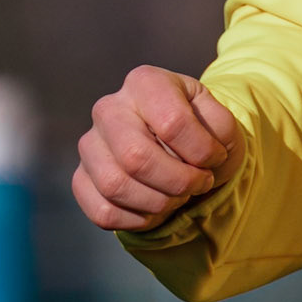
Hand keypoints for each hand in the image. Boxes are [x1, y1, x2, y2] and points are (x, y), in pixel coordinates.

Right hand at [73, 67, 244, 233]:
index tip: (215, 158)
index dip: (202, 151)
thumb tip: (201, 154)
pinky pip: (103, 211)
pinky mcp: (81, 178)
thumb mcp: (220, 120)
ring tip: (178, 195)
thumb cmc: (201, 131)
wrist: (182, 148)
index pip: (172, 123)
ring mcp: (90, 144)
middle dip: (179, 181)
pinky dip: (137, 219)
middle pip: (137, 157)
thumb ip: (218, 129)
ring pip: (116, 186)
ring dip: (160, 202)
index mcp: (145, 83)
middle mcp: (109, 108)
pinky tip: (155, 208)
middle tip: (199, 183)